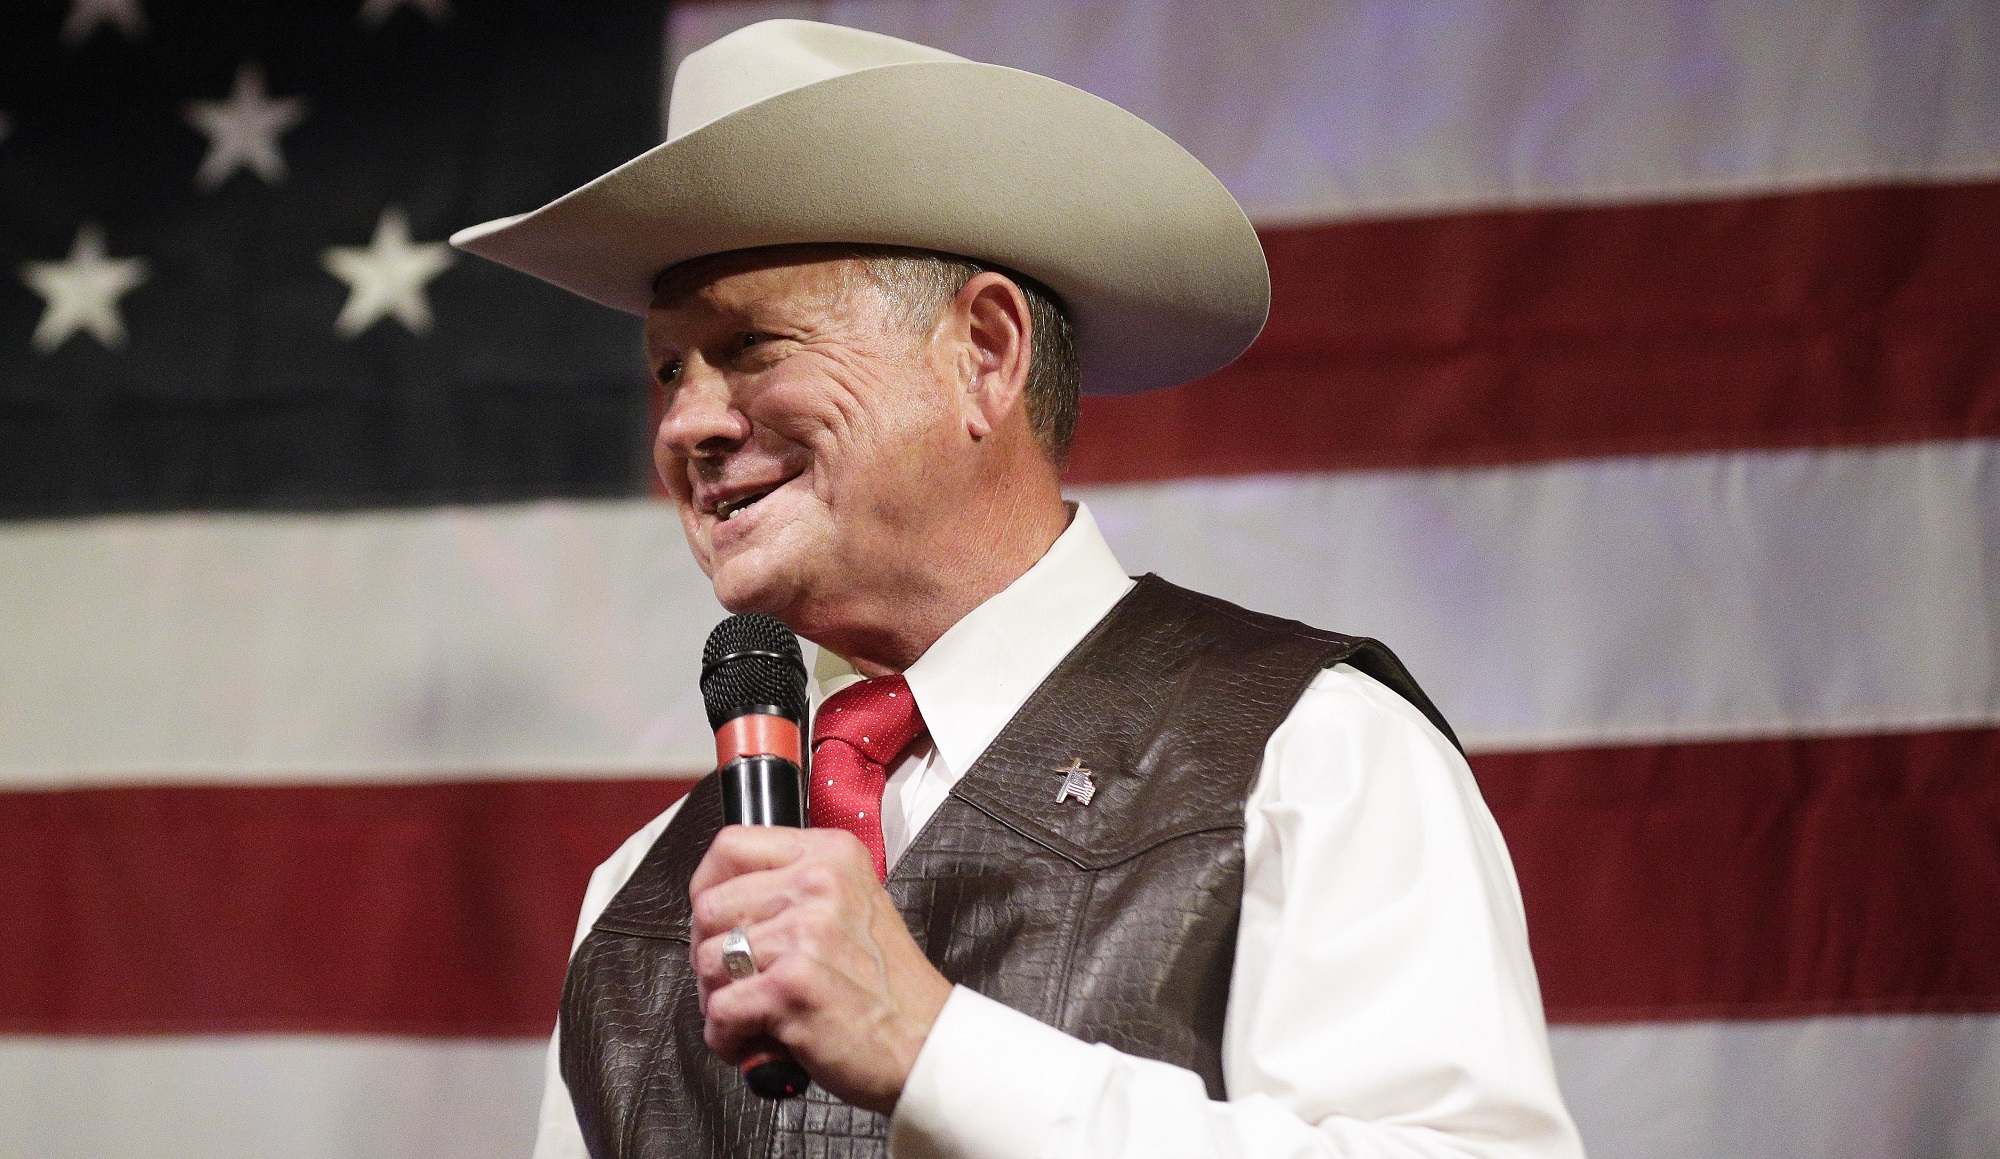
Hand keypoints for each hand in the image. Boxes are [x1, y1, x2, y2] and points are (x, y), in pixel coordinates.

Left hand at [688, 825, 952, 1113]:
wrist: (926, 1041)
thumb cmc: (887, 985)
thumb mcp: (853, 903)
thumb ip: (795, 888)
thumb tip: (720, 901)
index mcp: (831, 854)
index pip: (731, 845)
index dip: (707, 886)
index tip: (716, 918)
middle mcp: (818, 884)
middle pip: (708, 907)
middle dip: (710, 954)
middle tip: (738, 983)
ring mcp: (805, 934)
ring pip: (706, 961)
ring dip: (719, 1000)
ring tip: (754, 1016)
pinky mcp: (791, 987)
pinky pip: (719, 1011)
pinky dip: (727, 1037)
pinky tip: (757, 1041)